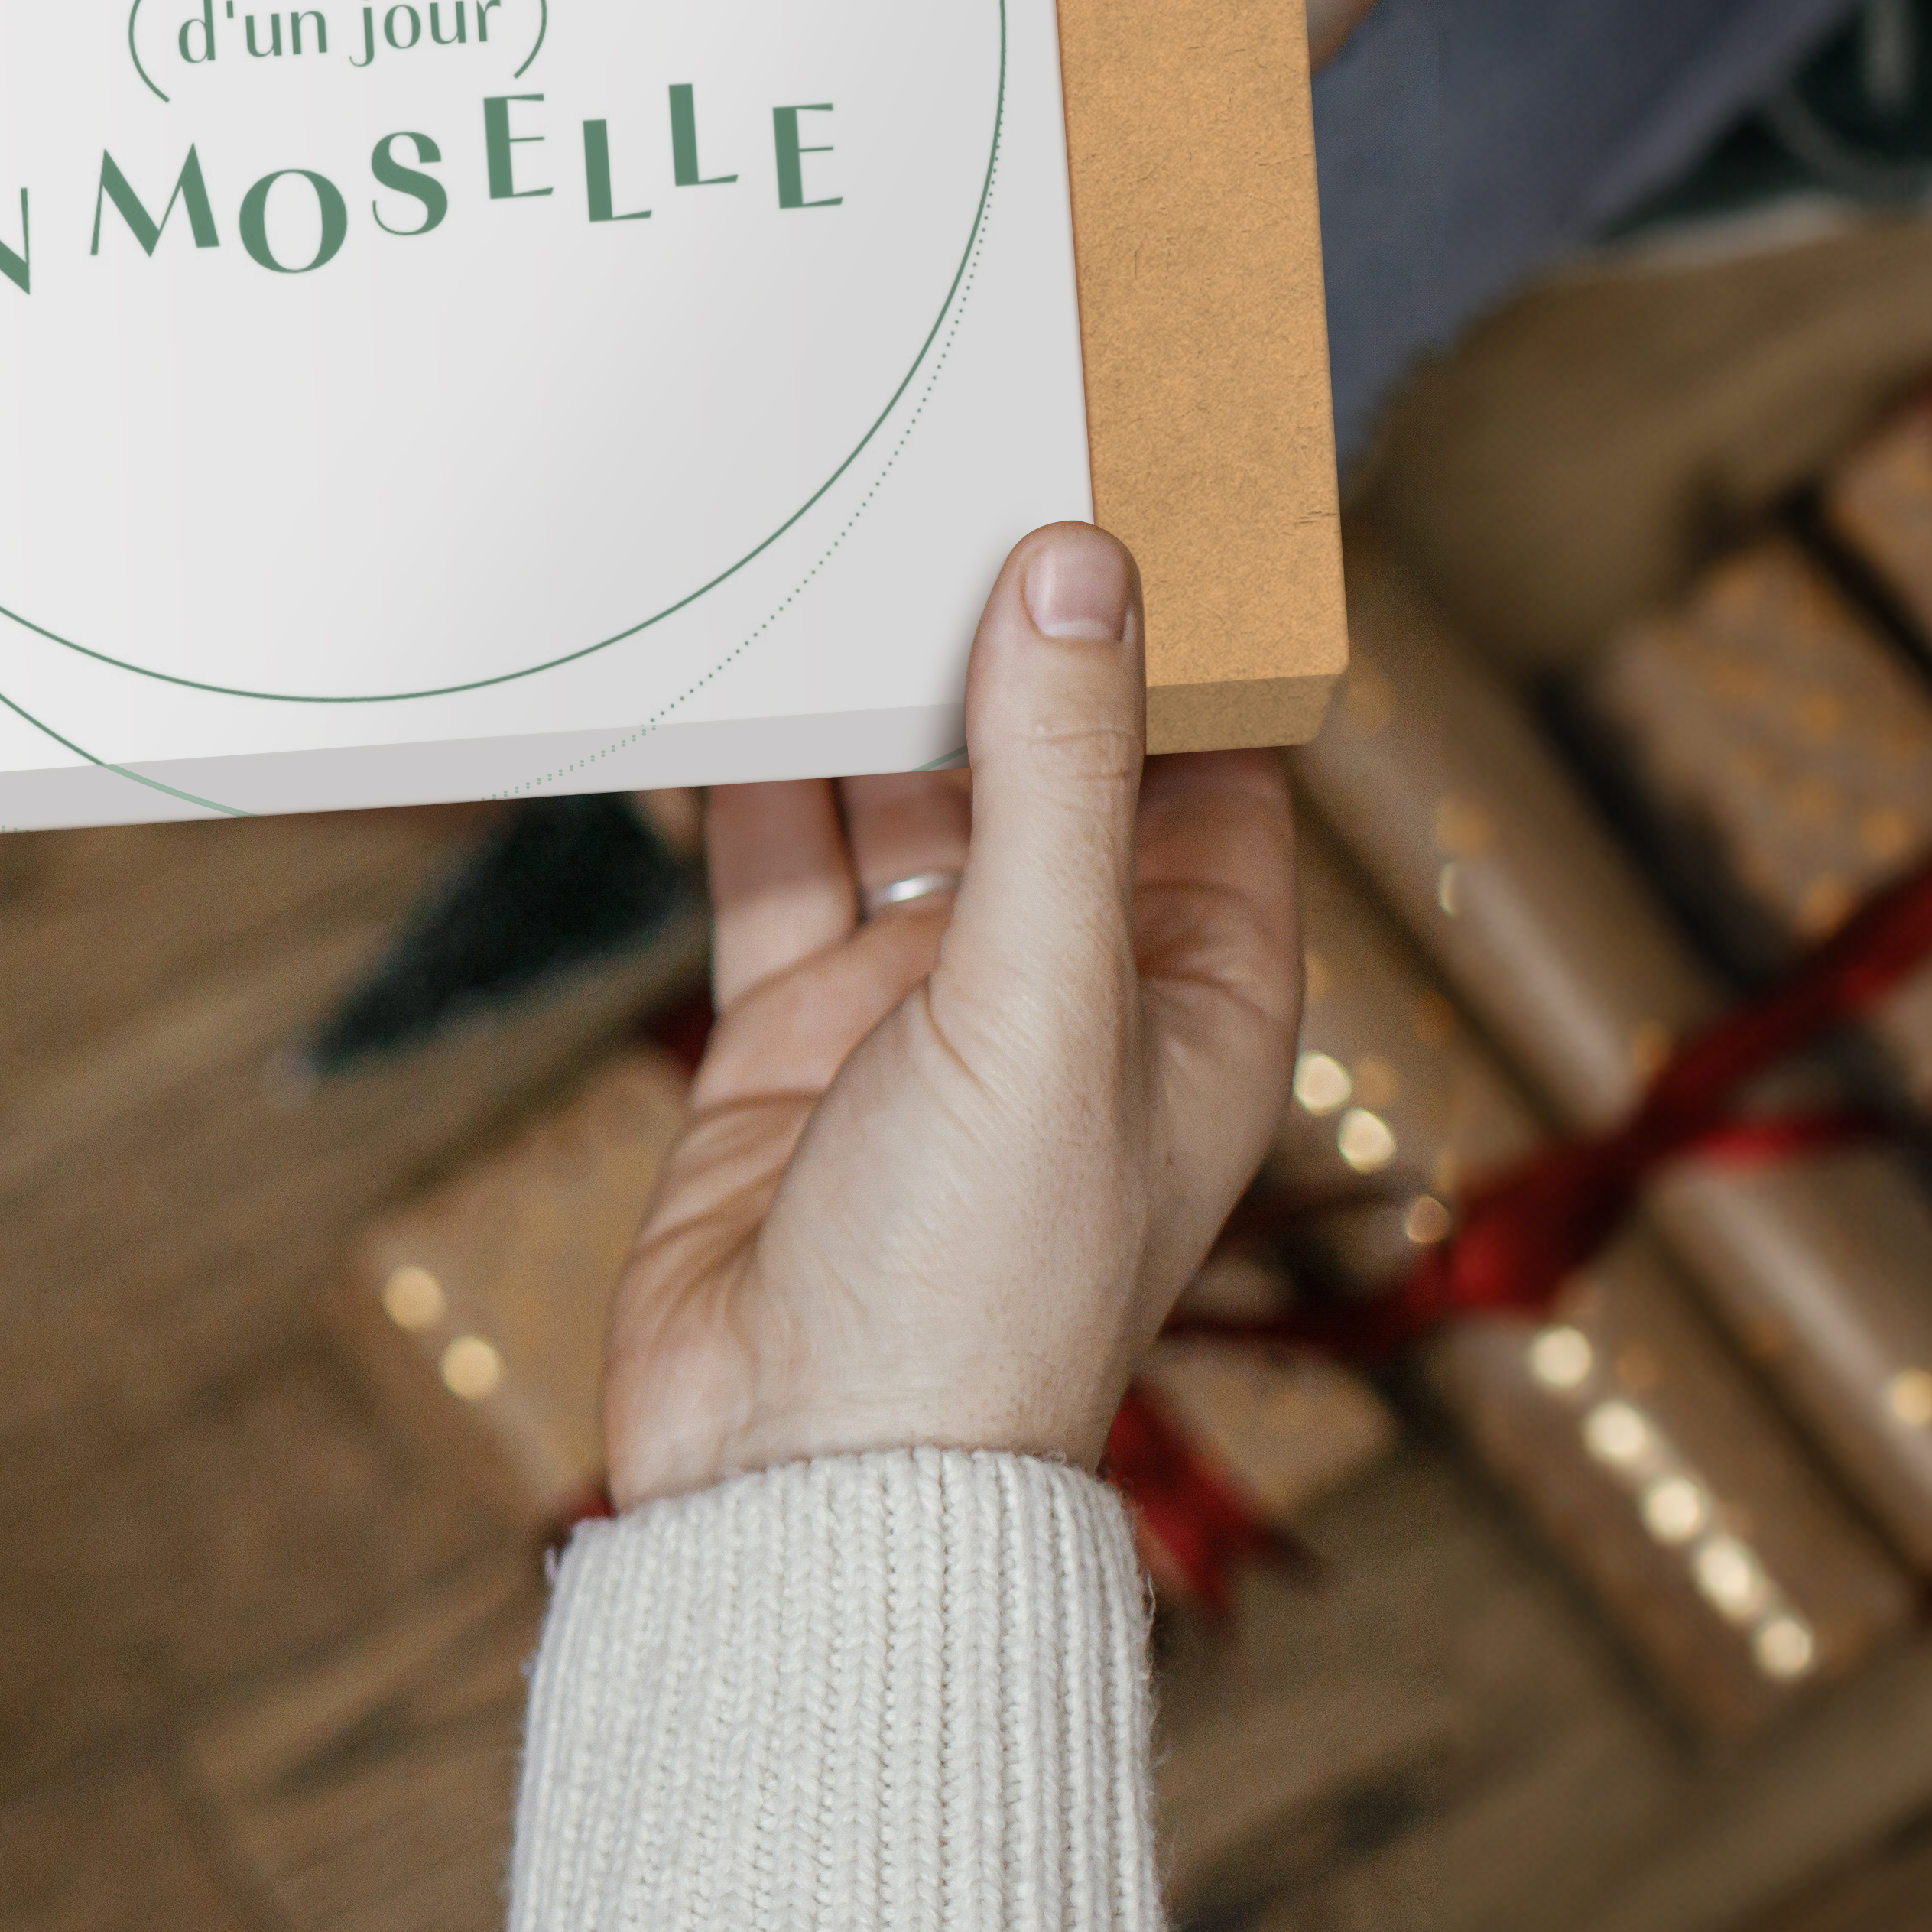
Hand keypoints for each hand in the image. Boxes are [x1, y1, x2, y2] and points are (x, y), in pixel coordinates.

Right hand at [598, 528, 1303, 1503]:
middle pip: (1049, 753)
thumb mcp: (1042, 1003)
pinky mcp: (795, 1035)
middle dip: (1002, 623)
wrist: (799, 1481)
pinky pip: (775, 867)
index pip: (1217, 758)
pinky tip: (714, 669)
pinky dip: (746, 775)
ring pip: (904, 793)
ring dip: (868, 684)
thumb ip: (1054, 778)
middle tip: (949, 449)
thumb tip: (1079, 568)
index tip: (1138, 464)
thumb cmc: (980, 1289)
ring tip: (826, 529)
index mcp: (1202, 988)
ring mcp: (927, 1008)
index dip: (1185, 624)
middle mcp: (1074, 984)